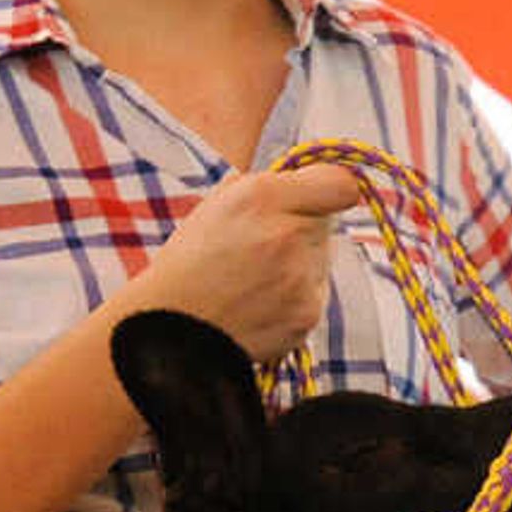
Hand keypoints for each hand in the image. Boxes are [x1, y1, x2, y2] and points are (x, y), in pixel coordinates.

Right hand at [127, 163, 360, 364]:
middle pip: (327, 222)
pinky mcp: (307, 313)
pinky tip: (260, 302)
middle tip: (265, 246)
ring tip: (255, 279)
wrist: (172, 329)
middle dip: (304, 228)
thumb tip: (303, 182)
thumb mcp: (218, 205)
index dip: (330, 190)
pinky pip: (316, 294)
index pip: (339, 184)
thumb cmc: (190, 265)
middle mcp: (287, 233)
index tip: (318, 199)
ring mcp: (301, 276)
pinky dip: (295, 297)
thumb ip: (266, 187)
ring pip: (322, 260)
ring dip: (300, 263)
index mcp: (262, 197)